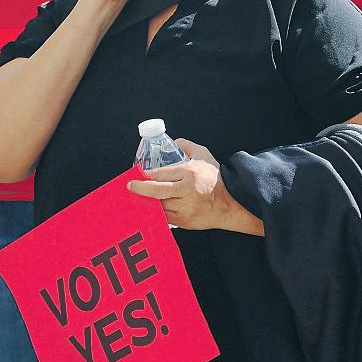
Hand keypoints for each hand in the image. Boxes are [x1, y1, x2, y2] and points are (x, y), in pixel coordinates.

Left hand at [128, 139, 250, 231]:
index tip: (136, 174)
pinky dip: (157, 213)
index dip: (146, 174)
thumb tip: (175, 141)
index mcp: (189, 173)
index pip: (161, 173)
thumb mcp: (204, 156)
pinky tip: (151, 208)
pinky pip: (166, 218)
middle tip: (130, 186)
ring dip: (148, 201)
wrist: (231, 204)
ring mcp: (186, 208)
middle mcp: (186, 191)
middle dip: (140, 188)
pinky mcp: (185, 221)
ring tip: (138, 197)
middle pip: (157, 190)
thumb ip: (188, 146)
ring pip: (160, 205)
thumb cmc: (216, 180)